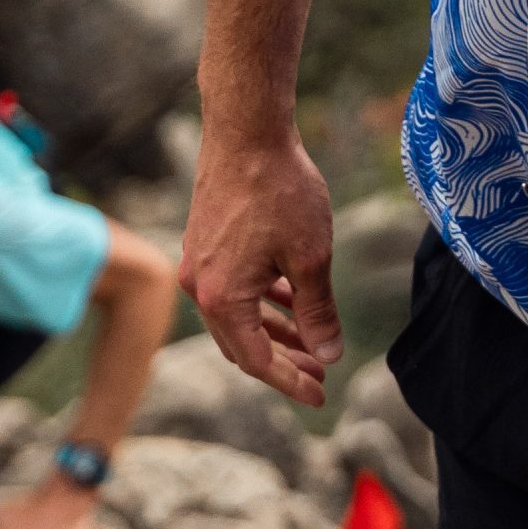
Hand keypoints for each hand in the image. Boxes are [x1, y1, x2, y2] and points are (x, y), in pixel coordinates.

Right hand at [180, 131, 342, 408]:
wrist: (246, 132)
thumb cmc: (280, 191)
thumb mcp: (311, 257)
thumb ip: (318, 312)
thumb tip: (328, 354)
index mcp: (222, 298)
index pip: (257, 360)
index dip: (290, 382)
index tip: (321, 396)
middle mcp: (199, 287)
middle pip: (242, 345)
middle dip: (283, 361)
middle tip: (320, 374)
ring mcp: (198, 265)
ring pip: (239, 317)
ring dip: (275, 331)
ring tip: (314, 343)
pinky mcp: (205, 246)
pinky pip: (234, 290)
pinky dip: (263, 302)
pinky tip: (293, 300)